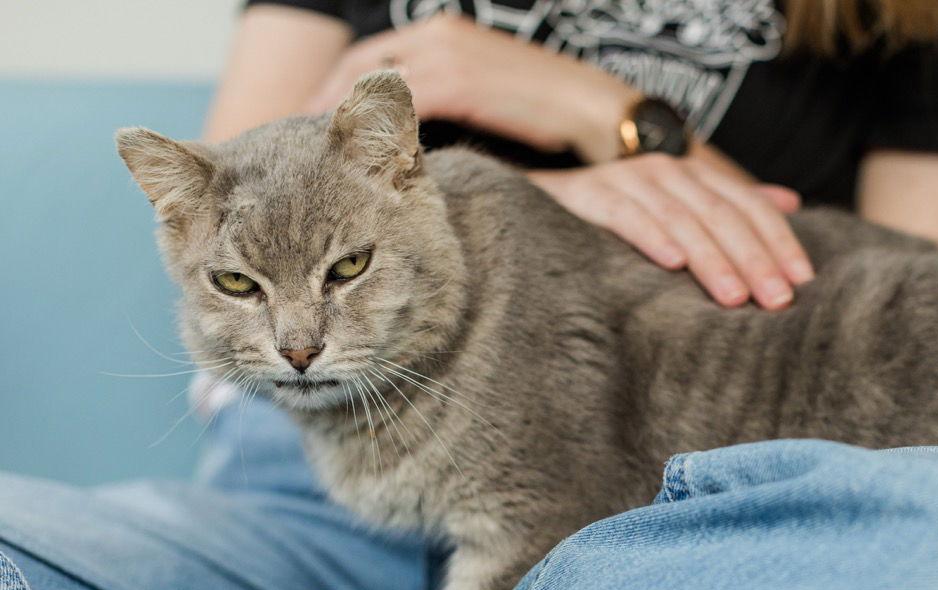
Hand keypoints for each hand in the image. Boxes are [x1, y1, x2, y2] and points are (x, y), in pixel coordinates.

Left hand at [307, 14, 635, 162]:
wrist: (598, 113)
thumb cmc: (547, 117)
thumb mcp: (484, 103)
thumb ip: (440, 114)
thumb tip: (401, 153)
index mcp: (441, 34)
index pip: (366, 62)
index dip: (331, 97)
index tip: (307, 133)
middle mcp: (437, 36)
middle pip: (355, 70)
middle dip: (320, 109)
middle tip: (293, 151)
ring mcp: (447, 52)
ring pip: (369, 85)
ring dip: (337, 123)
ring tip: (314, 162)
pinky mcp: (460, 79)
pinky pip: (398, 104)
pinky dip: (373, 129)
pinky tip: (357, 160)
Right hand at [531, 153, 813, 308]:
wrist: (545, 199)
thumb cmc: (622, 213)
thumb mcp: (680, 207)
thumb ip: (731, 204)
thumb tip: (792, 202)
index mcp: (695, 176)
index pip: (749, 206)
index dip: (779, 241)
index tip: (802, 281)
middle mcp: (668, 171)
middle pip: (723, 215)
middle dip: (754, 259)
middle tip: (777, 301)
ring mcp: (630, 179)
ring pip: (683, 219)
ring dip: (712, 259)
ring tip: (735, 298)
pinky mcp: (592, 194)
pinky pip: (627, 216)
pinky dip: (652, 237)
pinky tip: (672, 264)